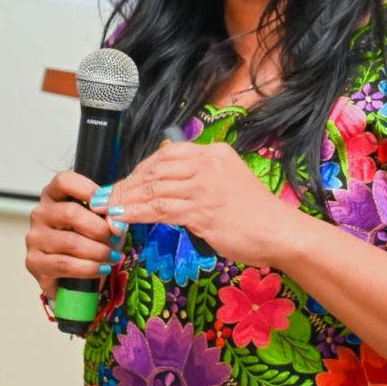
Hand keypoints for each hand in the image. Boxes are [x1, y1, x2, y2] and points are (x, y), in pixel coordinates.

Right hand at [23, 170, 128, 299]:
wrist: (73, 277)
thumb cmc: (88, 241)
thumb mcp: (100, 221)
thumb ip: (107, 214)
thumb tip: (115, 219)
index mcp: (53, 196)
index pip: (64, 181)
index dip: (89, 190)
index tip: (109, 206)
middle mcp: (40, 213)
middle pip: (70, 212)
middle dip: (100, 228)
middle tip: (116, 239)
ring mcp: (34, 238)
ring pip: (70, 241)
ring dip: (98, 251)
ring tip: (113, 257)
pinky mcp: (34, 262)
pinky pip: (65, 264)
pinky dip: (89, 268)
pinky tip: (102, 269)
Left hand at [107, 142, 308, 267]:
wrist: (281, 233)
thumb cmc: (255, 214)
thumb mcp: (227, 183)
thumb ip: (197, 180)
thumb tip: (162, 188)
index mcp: (215, 153)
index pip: (166, 154)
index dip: (139, 169)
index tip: (123, 183)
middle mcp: (209, 164)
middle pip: (155, 170)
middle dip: (126, 185)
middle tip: (105, 197)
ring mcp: (206, 186)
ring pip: (153, 189)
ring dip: (125, 200)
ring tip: (106, 210)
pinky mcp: (203, 210)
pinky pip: (159, 209)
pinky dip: (135, 214)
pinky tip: (121, 219)